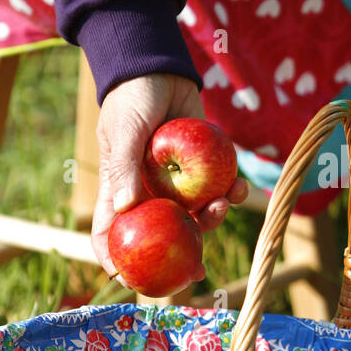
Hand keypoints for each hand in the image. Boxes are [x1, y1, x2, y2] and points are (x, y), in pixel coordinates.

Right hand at [91, 73, 248, 277]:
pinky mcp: (201, 168)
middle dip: (181, 251)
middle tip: (199, 265)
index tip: (131, 282)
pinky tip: (241, 187)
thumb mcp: (125, 132)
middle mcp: (149, 192)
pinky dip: (231, 192)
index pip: (109, 233)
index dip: (115, 261)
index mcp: (120, 190)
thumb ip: (124, 168)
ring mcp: (176, 182)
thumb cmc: (132, 98)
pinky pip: (218, 189)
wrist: (161, 68)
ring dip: (214, 217)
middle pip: (162, 234)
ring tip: (226, 203)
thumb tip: (125, 209)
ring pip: (195, 215)